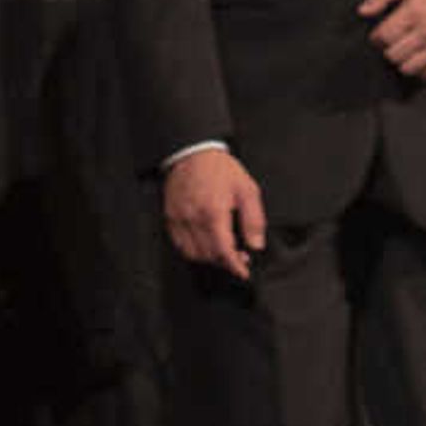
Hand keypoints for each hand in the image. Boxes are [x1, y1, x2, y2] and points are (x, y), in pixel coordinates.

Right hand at [163, 147, 265, 278]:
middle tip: (238, 256)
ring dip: (209, 258)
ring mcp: (179, 219)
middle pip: (208, 255)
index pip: (224, 250)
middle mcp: (193, 218)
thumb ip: (254, 220)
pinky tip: (205, 243)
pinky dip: (193, 250)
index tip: (243, 272)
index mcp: (214, 212)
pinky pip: (180, 244)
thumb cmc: (220, 169)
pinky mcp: (170, 217)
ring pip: (193, 253)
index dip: (234, 265)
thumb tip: (256, 244)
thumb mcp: (247, 189)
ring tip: (222, 250)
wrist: (193, 153)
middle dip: (225, 261)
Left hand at [361, 0, 425, 77]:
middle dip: (390, 49)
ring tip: (407, 50)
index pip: (382, 37)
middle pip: (392, 55)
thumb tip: (363, 11)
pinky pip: (425, 75)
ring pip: (407, 68)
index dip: (377, 38)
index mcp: (415, 9)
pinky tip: (421, 57)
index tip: (381, 36)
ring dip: (403, 61)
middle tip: (396, 42)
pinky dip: (420, 70)